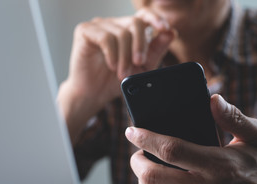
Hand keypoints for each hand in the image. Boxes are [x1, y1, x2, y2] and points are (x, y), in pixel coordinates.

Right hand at [57, 9, 175, 142]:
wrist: (93, 94)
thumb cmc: (115, 79)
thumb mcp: (142, 67)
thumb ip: (157, 50)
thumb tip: (171, 33)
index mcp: (128, 30)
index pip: (144, 15)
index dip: (156, 19)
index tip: (165, 29)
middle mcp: (114, 24)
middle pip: (135, 23)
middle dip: (141, 45)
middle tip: (139, 63)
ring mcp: (99, 25)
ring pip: (121, 33)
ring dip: (125, 57)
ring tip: (122, 73)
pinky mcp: (85, 31)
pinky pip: (105, 37)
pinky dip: (112, 54)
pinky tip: (111, 65)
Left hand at [126, 94, 256, 183]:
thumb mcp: (255, 134)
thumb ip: (233, 116)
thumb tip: (213, 100)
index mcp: (219, 166)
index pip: (172, 150)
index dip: (147, 138)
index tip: (132, 130)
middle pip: (153, 176)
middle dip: (136, 160)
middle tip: (138, 148)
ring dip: (140, 175)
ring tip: (146, 161)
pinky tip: (157, 177)